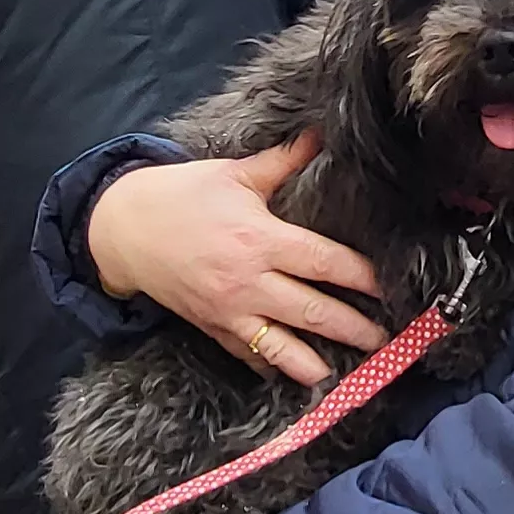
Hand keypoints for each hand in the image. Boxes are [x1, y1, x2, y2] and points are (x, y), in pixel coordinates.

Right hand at [87, 135, 379, 383]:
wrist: (123, 228)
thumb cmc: (182, 195)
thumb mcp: (234, 173)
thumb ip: (284, 161)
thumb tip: (322, 135)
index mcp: (260, 238)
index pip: (323, 262)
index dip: (361, 277)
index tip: (390, 287)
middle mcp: (249, 280)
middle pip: (313, 311)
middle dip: (354, 328)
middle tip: (388, 340)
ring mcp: (230, 310)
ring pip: (282, 346)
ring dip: (317, 362)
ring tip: (350, 375)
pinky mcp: (213, 327)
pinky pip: (249, 355)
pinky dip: (274, 367)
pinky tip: (299, 378)